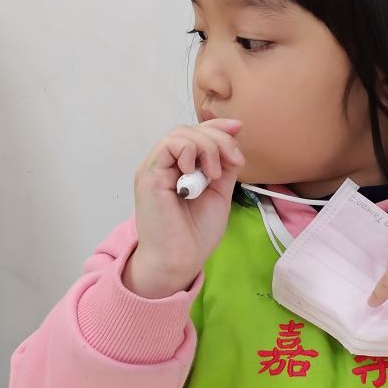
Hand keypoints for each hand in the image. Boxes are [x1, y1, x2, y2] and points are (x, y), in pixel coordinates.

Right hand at [124, 119, 243, 299]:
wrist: (180, 261)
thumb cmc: (194, 234)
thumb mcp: (218, 193)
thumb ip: (223, 167)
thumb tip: (233, 138)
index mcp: (178, 168)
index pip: (194, 134)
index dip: (216, 126)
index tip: (238, 128)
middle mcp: (164, 165)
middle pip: (189, 130)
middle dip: (218, 139)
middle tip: (234, 162)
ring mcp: (154, 169)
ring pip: (179, 134)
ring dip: (206, 147)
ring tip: (214, 175)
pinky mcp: (149, 176)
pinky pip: (168, 146)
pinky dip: (188, 152)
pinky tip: (197, 173)